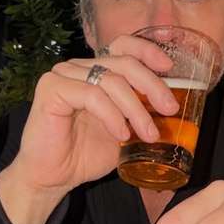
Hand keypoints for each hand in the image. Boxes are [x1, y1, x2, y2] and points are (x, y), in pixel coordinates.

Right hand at [0, 35, 177, 223]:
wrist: (52, 177)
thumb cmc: (85, 155)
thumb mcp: (123, 131)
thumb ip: (141, 115)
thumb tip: (172, 110)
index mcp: (96, 71)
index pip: (124, 46)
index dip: (148, 52)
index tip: (168, 69)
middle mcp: (79, 68)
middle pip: (124, 63)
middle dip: (152, 86)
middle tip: (169, 109)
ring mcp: (63, 75)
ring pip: (111, 81)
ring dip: (136, 109)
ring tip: (148, 134)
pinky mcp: (52, 89)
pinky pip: (92, 95)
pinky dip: (112, 115)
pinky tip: (120, 134)